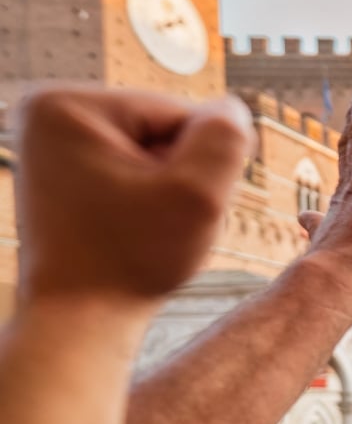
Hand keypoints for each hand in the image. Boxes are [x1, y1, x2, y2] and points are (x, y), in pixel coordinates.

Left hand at [13, 88, 250, 303]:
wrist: (78, 318)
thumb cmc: (130, 262)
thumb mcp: (198, 196)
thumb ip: (226, 139)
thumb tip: (232, 108)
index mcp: (66, 104)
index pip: (180, 114)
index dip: (199, 166)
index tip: (170, 210)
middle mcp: (46, 112)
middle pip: (162, 129)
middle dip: (180, 176)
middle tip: (157, 225)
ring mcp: (51, 142)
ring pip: (152, 151)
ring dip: (168, 190)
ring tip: (146, 230)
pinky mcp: (62, 169)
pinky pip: (131, 169)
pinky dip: (148, 199)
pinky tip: (136, 229)